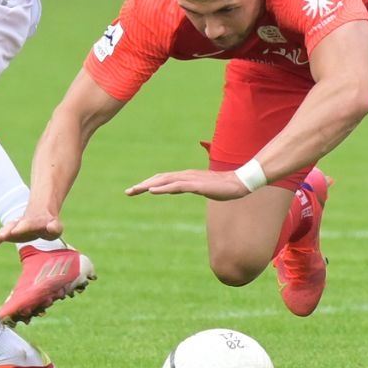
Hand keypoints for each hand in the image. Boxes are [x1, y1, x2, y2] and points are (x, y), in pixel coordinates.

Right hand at [0, 211, 61, 248]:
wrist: (41, 214)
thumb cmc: (49, 224)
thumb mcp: (55, 227)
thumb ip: (54, 228)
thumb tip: (51, 228)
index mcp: (34, 222)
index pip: (28, 225)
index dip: (22, 228)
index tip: (15, 232)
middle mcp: (22, 223)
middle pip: (14, 226)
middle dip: (8, 231)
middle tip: (2, 236)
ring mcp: (15, 227)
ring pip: (7, 229)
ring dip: (0, 235)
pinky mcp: (11, 233)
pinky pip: (3, 235)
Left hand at [126, 169, 249, 200]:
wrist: (239, 183)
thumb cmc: (222, 187)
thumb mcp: (199, 188)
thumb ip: (185, 188)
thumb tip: (171, 190)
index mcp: (185, 177)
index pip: (162, 179)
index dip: (148, 184)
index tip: (135, 190)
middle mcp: (185, 175)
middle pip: (159, 179)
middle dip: (143, 185)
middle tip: (128, 192)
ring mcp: (190, 179)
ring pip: (164, 181)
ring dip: (148, 185)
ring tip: (135, 190)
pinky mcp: (196, 185)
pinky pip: (176, 186)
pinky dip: (162, 188)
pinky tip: (152, 191)